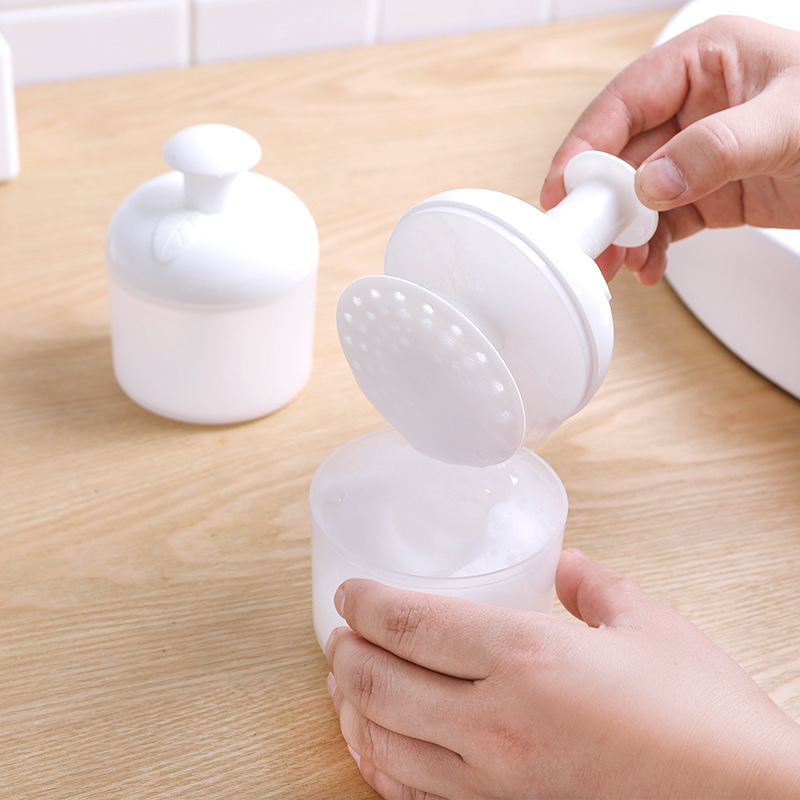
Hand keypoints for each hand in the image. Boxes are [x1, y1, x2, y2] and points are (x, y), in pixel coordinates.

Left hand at [326, 549, 799, 798]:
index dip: (366, 603)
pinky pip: (413, 795)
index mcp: (529, 658)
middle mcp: (498, 724)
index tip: (350, 591)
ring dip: (350, 708)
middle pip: (379, 684)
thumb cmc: (705, 720)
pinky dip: (379, 764)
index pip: (412, 624)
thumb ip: (592, 583)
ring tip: (343, 682)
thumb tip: (561, 565)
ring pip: (384, 744)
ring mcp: (496, 784)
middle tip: (340, 631)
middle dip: (346, 652)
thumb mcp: (649, 625)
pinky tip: (376, 745)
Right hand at [540, 16, 799, 284]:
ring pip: (635, 195)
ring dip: (620, 233)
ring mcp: (696, 154)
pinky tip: (648, 266)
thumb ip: (718, 148)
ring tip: (616, 264)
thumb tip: (652, 182)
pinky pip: (662, 223)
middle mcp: (691, 107)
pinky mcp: (706, 194)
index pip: (624, 101)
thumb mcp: (792, 122)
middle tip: (584, 240)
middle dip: (599, 202)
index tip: (566, 188)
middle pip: (621, 154)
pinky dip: (649, 248)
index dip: (587, 145)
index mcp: (703, 63)